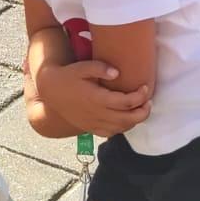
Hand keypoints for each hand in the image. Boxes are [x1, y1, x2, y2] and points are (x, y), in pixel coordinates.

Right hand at [36, 59, 151, 136]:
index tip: (145, 88)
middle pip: (128, 119)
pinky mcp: (90, 128)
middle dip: (143, 111)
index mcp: (97, 99)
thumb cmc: (68, 76)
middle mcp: (97, 114)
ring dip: (134, 121)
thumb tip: (117, 72)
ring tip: (141, 109)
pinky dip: (122, 128)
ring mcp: (93, 123)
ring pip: (121, 128)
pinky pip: (110, 134)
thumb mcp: (82, 67)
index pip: (126, 103)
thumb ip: (100, 68)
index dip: (139, 97)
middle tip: (149, 101)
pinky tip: (126, 119)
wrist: (51, 91)